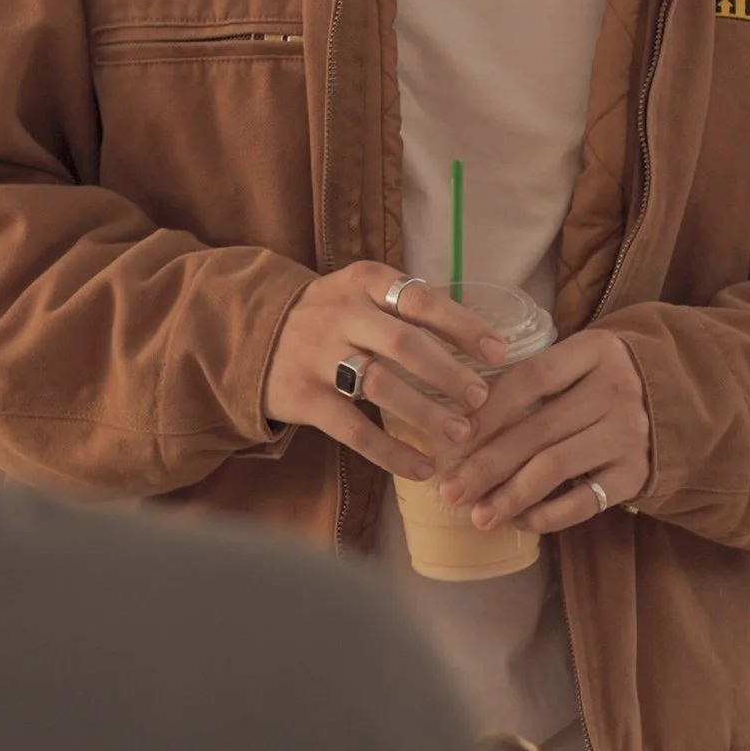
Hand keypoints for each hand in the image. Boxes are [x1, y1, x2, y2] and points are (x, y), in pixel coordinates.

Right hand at [264, 263, 509, 482]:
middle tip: (481, 399)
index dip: (463, 326)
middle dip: (447, 373)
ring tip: (460, 434)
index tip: (499, 352)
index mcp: (365, 283)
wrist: (250, 333)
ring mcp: (318, 355)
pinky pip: (352, 428)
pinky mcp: (302, 396)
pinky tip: (421, 467)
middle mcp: (342, 314)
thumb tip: (480, 342)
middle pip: (403, 342)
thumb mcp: (361, 295)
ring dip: (425, 412)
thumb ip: (407, 311)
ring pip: (379, 385)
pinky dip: (390, 451)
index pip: (422, 300)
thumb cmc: (329, 316)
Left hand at [439, 325, 652, 542]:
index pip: (532, 377)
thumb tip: (460, 426)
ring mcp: (628, 433)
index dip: (489, 408)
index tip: (454, 436)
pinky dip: (546, 515)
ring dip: (510, 496)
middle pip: (538, 428)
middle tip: (450, 491)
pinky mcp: (635, 473)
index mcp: (594, 351)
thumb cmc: (600, 379)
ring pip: (555, 467)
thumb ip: (531, 381)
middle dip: (487, 464)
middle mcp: (616, 389)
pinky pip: (583, 502)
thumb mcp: (576, 362)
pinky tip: (518, 521)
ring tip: (477, 516)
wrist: (672, 398)